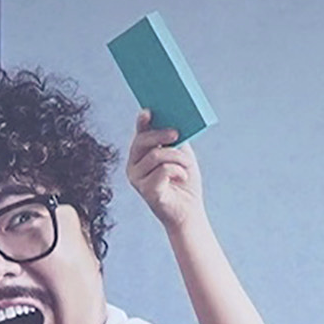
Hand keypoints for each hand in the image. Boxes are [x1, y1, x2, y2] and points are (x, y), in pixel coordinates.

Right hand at [127, 113, 205, 233]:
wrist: (189, 211)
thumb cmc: (184, 182)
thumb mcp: (181, 154)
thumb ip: (174, 139)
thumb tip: (173, 122)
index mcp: (141, 155)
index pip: (140, 134)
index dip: (142, 121)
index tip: (148, 111)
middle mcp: (134, 166)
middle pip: (142, 141)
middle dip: (161, 135)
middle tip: (177, 134)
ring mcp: (137, 179)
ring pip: (156, 156)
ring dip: (177, 158)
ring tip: (186, 167)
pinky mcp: (146, 191)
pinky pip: (162, 170)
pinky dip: (177, 171)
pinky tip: (182, 177)